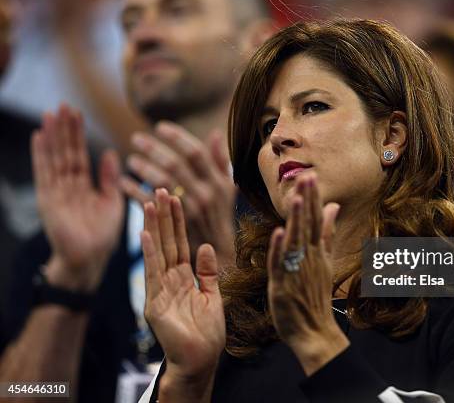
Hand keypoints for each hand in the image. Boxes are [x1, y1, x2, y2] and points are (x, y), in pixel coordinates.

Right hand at [32, 105, 123, 291]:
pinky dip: (41, 155)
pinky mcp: (48, 199)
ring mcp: (56, 192)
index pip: (80, 155)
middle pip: (66, 152)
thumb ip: (110, 178)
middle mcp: (67, 186)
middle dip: (65, 130)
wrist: (89, 260)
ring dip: (53, 136)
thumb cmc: (102, 236)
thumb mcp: (112, 202)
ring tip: (50, 113)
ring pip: (55, 158)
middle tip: (64, 105)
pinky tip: (39, 137)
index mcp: (84, 187)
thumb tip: (110, 152)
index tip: (77, 113)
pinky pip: (45, 173)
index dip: (78, 135)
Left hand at [122, 122, 236, 270]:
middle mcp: (205, 194)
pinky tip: (123, 182)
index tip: (159, 127)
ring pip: (162, 183)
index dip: (177, 137)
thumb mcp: (227, 187)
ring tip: (130, 160)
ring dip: (143, 169)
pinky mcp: (176, 225)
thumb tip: (215, 133)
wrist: (220, 251)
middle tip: (136, 139)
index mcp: (216, 181)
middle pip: (175, 164)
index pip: (195, 152)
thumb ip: (220, 161)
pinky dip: (134, 191)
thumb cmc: (221, 214)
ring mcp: (190, 210)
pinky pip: (150, 205)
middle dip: (153, 149)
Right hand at [141, 189, 224, 393]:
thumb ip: (207, 271)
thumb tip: (204, 245)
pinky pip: (154, 274)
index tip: (176, 197)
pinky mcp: (155, 304)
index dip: (178, 221)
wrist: (201, 361)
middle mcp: (169, 281)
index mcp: (183, 278)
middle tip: (160, 189)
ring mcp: (160, 291)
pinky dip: (151, 254)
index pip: (180, 243)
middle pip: (167, 243)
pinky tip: (146, 235)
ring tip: (150, 203)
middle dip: (164, 217)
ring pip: (158, 253)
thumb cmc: (207, 333)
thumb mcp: (212, 295)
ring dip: (154, 228)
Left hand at [266, 175, 347, 375]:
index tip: (311, 176)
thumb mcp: (324, 260)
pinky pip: (281, 264)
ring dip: (298, 220)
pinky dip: (280, 249)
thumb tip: (333, 207)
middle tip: (307, 176)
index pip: (317, 220)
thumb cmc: (315, 295)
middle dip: (308, 201)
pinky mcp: (283, 284)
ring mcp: (296, 270)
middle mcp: (309, 257)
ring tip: (298, 198)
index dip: (313, 199)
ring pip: (296, 240)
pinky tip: (279, 233)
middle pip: (309, 226)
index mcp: (317, 251)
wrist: (314, 330)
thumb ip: (327, 233)